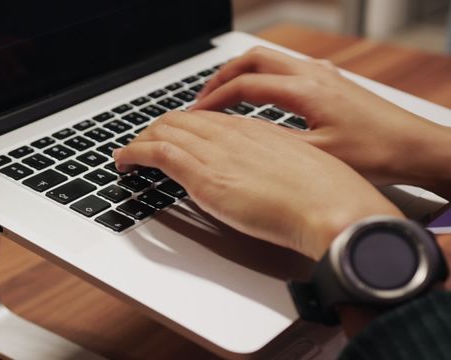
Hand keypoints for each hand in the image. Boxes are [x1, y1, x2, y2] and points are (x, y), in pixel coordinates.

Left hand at [113, 110, 402, 258]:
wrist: (331, 207)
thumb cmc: (326, 195)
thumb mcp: (299, 168)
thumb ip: (272, 165)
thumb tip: (260, 175)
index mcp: (255, 130)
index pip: (207, 119)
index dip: (185, 126)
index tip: (175, 136)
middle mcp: (231, 134)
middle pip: (181, 120)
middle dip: (157, 130)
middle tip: (145, 144)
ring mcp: (215, 152)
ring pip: (164, 131)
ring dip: (141, 140)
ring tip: (129, 153)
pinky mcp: (203, 175)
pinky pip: (157, 152)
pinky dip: (134, 153)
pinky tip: (124, 161)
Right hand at [193, 46, 450, 199]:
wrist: (417, 147)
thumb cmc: (377, 153)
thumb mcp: (319, 155)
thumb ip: (276, 143)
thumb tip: (239, 138)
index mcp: (306, 90)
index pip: (245, 85)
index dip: (214, 99)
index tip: (196, 114)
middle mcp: (312, 74)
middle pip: (252, 59)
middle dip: (221, 77)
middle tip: (202, 100)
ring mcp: (322, 74)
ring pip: (269, 61)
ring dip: (241, 75)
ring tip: (223, 97)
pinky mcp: (331, 82)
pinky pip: (285, 69)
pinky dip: (262, 78)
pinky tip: (259, 98)